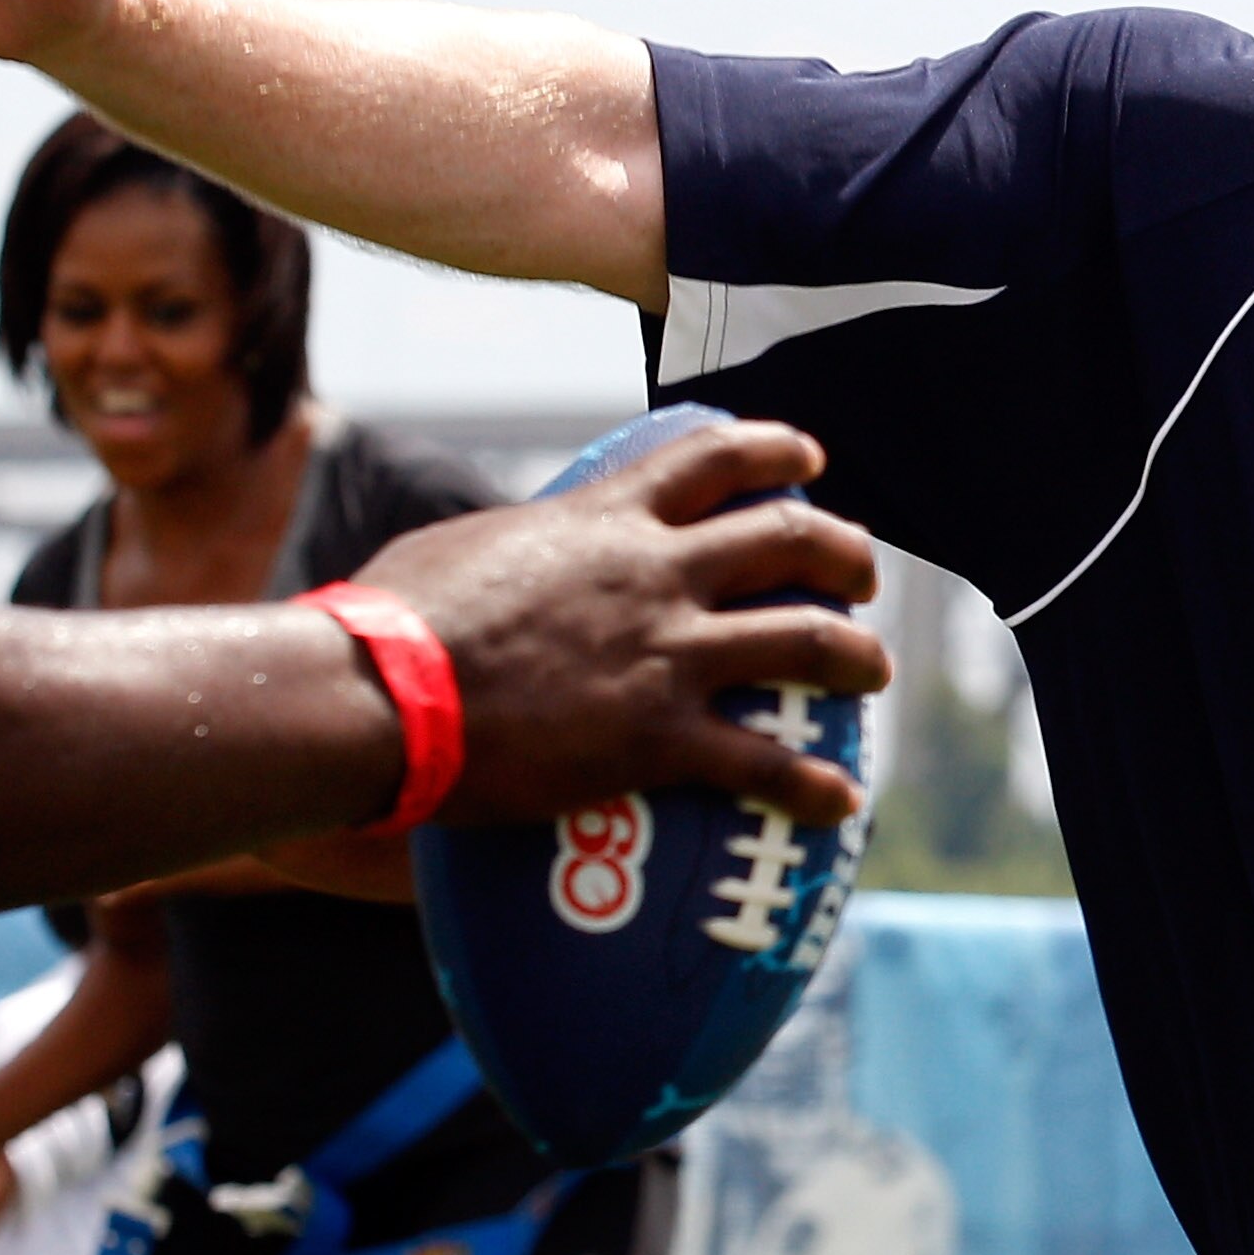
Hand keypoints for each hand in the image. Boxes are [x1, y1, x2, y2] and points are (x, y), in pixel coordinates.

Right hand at [354, 418, 889, 828]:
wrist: (380, 697)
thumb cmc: (390, 623)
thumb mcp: (463, 550)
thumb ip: (515, 547)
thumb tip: (507, 556)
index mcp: (604, 518)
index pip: (713, 459)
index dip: (775, 452)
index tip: (810, 463)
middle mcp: (656, 574)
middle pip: (787, 538)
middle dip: (842, 552)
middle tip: (861, 575)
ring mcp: (666, 654)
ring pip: (803, 639)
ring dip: (854, 655)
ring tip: (873, 673)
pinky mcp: (659, 737)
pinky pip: (763, 764)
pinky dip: (813, 785)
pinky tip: (842, 802)